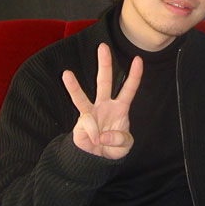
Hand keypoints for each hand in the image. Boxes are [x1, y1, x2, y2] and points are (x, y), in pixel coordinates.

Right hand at [62, 43, 142, 158]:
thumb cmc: (114, 148)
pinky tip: (97, 141)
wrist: (97, 159)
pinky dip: (93, 134)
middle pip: (105, 81)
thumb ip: (120, 140)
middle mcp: (104, 105)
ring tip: (66, 73)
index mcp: (120, 108)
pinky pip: (86, 125)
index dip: (135, 75)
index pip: (129, 88)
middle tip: (103, 46)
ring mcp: (91, 112)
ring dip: (73, 86)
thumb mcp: (125, 146)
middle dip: (104, 64)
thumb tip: (103, 135)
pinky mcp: (80, 123)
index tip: (138, 59)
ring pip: (82, 96)